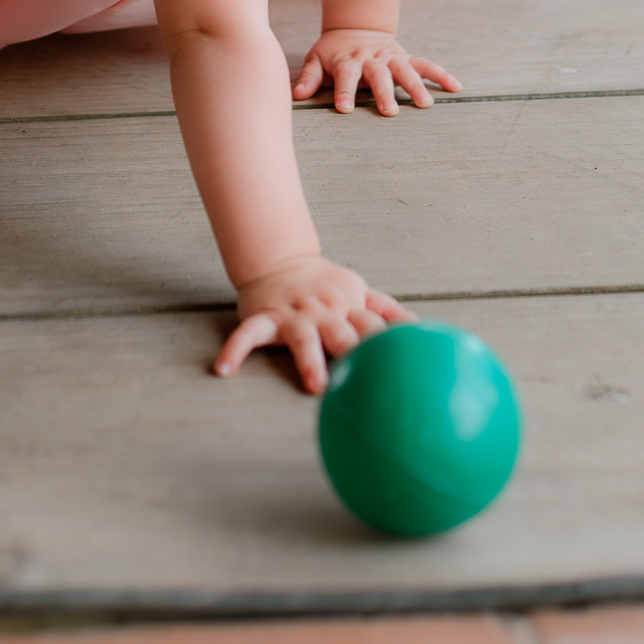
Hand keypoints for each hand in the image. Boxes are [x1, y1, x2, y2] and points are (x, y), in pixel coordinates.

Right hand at [214, 255, 413, 393]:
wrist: (278, 259)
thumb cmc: (324, 284)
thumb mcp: (357, 290)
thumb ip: (385, 310)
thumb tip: (420, 327)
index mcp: (348, 306)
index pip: (373, 326)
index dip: (388, 345)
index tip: (405, 368)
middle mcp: (323, 310)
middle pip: (342, 333)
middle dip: (353, 353)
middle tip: (366, 381)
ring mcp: (293, 314)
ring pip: (302, 338)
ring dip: (309, 360)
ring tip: (314, 385)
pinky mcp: (263, 317)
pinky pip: (248, 335)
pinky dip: (235, 350)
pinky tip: (224, 369)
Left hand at [292, 28, 459, 114]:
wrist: (354, 28)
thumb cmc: (332, 52)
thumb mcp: (316, 59)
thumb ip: (308, 77)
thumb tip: (296, 95)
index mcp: (348, 60)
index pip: (345, 75)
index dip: (343, 91)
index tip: (344, 109)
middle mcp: (371, 59)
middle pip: (378, 75)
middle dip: (384, 92)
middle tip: (390, 111)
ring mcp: (391, 58)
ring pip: (405, 70)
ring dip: (415, 86)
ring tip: (426, 105)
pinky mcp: (406, 58)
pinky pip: (426, 65)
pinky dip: (441, 75)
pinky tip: (455, 87)